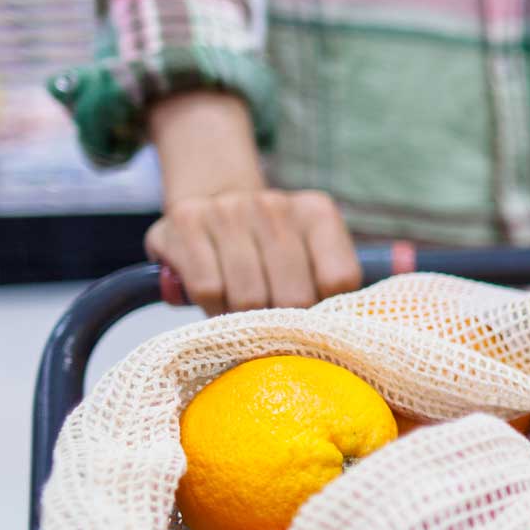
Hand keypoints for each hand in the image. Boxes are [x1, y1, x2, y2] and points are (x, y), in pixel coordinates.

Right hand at [146, 189, 360, 313]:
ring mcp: (228, 210)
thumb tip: (344, 332)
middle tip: (274, 326)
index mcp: (317, 212)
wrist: (211, 196)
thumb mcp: (311, 251)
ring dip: (246, 321)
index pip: (339, 280)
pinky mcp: (186, 222)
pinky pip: (208, 289)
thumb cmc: (270, 246)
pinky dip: (212, 308)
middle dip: (285, 323)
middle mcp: (274, 205)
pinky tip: (217, 301)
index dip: (324, 311)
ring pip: (249, 298)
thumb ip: (329, 284)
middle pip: (294, 296)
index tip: (311, 315)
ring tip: (244, 315)